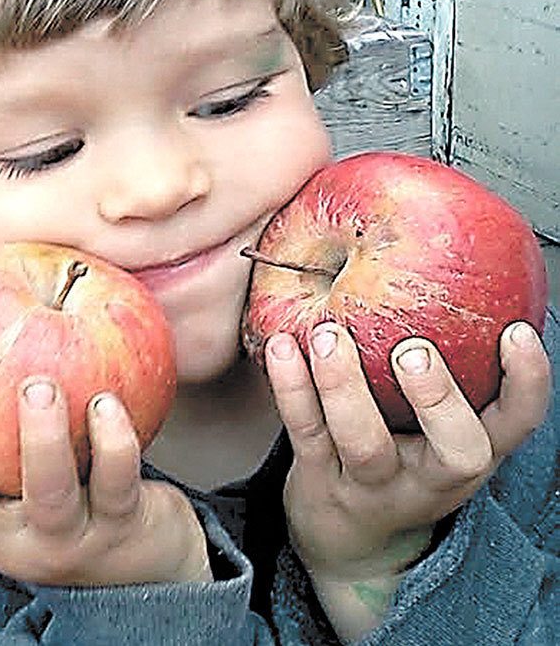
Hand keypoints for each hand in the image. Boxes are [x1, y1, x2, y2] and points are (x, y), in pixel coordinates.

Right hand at [0, 377, 211, 586]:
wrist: (152, 559)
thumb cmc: (76, 501)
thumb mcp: (21, 480)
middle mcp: (22, 544)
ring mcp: (73, 541)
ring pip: (50, 495)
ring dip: (41, 437)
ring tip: (40, 387)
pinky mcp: (125, 529)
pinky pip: (117, 481)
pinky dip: (113, 440)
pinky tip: (107, 401)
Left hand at [265, 320, 551, 583]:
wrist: (347, 534)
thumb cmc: (402, 456)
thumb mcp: (439, 428)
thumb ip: (454, 369)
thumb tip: (459, 276)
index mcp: (470, 452)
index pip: (518, 423)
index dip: (527, 381)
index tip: (516, 332)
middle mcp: (431, 475)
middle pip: (456, 451)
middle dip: (439, 398)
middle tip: (414, 350)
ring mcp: (373, 482)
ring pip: (364, 443)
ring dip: (345, 386)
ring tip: (329, 335)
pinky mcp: (319, 479)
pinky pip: (305, 432)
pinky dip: (291, 388)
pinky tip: (283, 346)